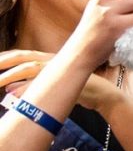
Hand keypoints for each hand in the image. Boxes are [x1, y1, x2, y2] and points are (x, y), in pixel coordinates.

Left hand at [0, 50, 122, 114]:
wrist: (105, 95)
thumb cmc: (81, 90)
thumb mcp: (56, 85)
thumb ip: (33, 85)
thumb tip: (9, 89)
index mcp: (50, 60)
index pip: (23, 55)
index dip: (7, 56)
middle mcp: (53, 62)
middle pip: (24, 57)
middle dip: (4, 61)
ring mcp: (59, 70)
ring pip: (30, 68)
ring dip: (12, 75)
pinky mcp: (64, 81)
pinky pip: (42, 83)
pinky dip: (26, 88)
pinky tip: (13, 94)